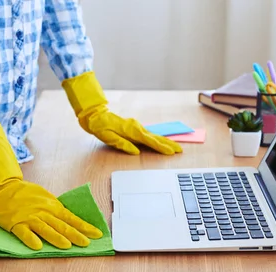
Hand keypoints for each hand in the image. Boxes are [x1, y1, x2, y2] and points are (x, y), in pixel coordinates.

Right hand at [0, 179, 101, 249]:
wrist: (4, 188)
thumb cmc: (27, 195)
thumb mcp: (46, 199)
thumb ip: (56, 210)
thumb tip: (72, 220)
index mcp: (52, 206)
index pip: (72, 218)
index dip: (84, 227)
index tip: (97, 234)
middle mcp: (43, 212)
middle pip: (61, 225)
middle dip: (75, 235)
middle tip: (86, 244)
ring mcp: (29, 218)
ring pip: (45, 229)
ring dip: (56, 237)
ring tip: (67, 246)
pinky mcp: (15, 223)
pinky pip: (24, 232)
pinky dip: (30, 239)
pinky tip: (37, 246)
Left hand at [62, 71, 181, 154]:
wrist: (96, 115)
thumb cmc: (100, 127)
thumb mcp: (108, 138)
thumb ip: (122, 144)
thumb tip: (135, 152)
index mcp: (131, 131)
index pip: (149, 141)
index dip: (161, 147)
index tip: (170, 152)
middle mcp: (136, 127)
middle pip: (155, 137)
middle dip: (167, 144)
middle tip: (179, 150)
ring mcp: (136, 126)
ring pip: (153, 135)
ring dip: (164, 141)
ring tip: (175, 147)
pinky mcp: (135, 127)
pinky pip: (148, 134)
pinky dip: (157, 139)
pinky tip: (162, 142)